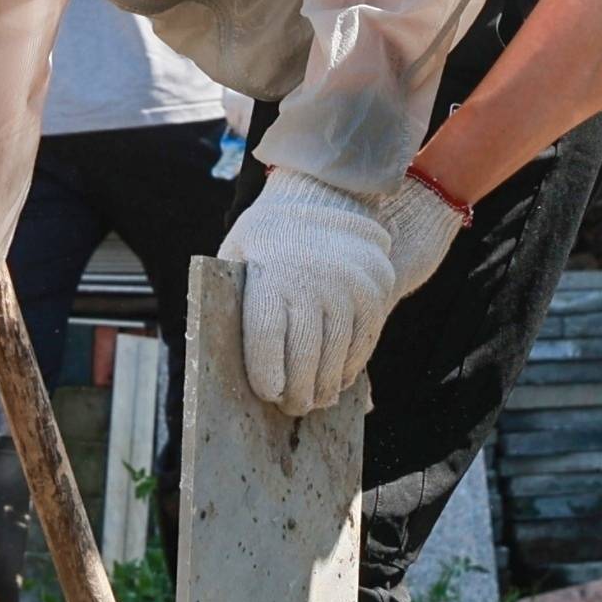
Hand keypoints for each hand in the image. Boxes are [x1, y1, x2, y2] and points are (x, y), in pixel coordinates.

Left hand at [220, 171, 462, 416]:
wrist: (324, 194)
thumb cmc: (269, 236)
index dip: (266, 376)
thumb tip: (226, 357)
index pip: (266, 341)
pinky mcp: (374, 290)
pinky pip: (364, 342)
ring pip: (337, 356)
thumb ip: (235, 303)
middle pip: (303, 357)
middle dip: (296, 392)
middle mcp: (311, 282)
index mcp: (270, 276)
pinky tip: (338, 377)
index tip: (267, 394)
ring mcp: (348, 287)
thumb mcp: (239, 257)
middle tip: (292, 407)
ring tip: (315, 399)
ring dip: (325, 386)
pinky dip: (350, 366)